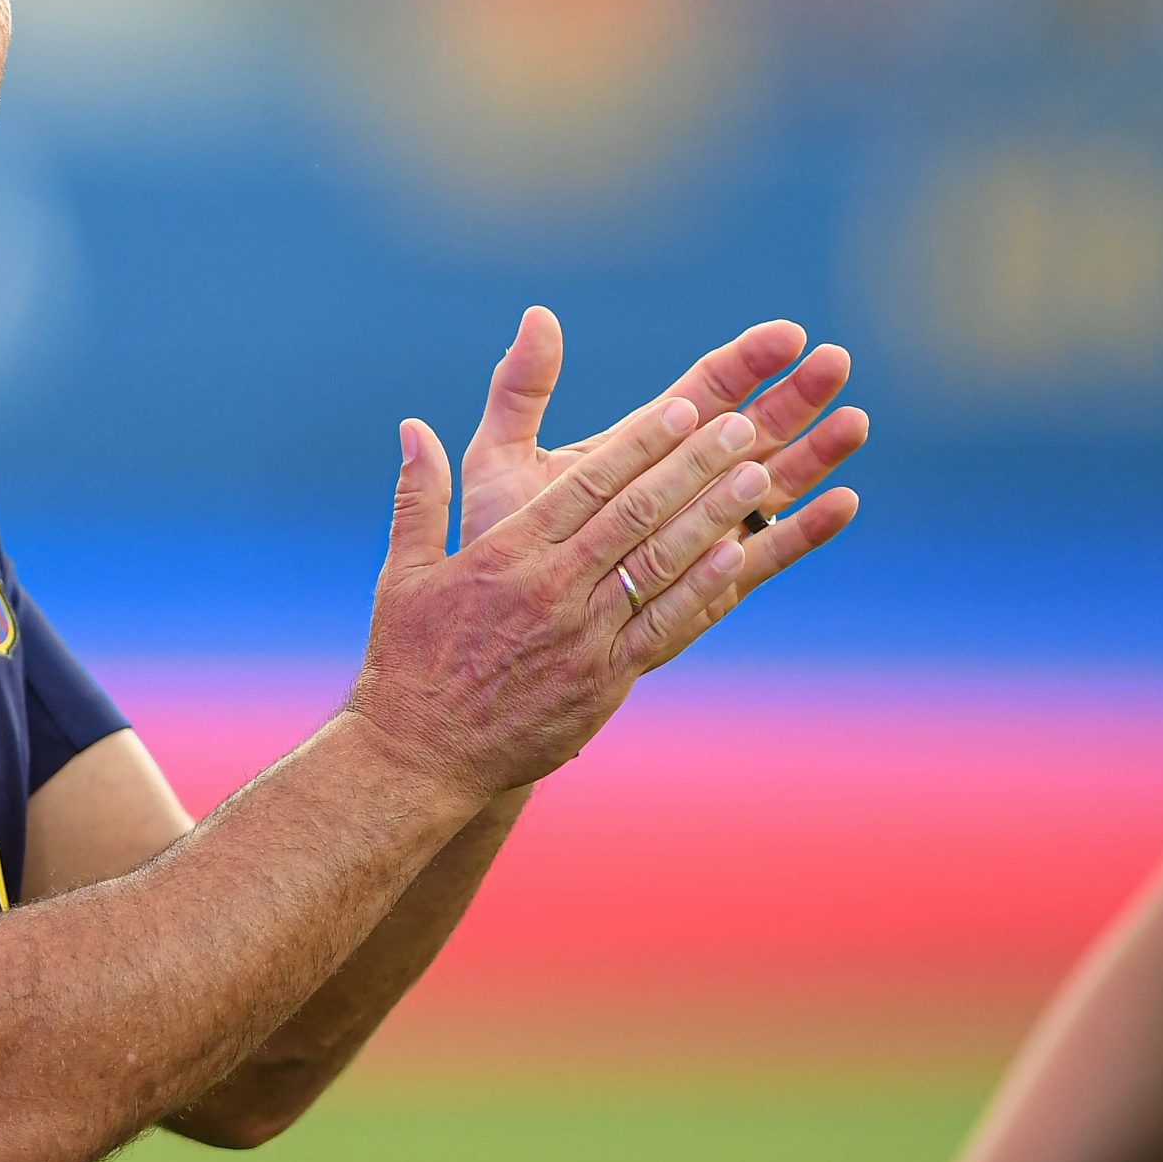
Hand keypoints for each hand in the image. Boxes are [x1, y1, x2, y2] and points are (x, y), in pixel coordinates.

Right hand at [349, 395, 775, 804]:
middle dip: (692, 464)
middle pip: (635, 514)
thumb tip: (412, 427)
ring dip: (712, 516)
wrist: (422, 754)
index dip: (639, 443)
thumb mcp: (405, 571)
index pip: (586, 484)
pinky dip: (702, 589)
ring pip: (660, 564)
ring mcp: (584, 637)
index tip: (681, 407)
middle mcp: (552, 589)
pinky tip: (737, 555)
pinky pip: (664, 627)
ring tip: (757, 476)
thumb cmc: (408, 659)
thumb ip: (418, 495)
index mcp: (507, 554)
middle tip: (741, 423)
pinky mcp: (604, 680)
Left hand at [458, 307, 864, 640]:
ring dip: (817, 454)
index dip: (748, 361)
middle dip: (796, 395)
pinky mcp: (713, 584)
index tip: (787, 334)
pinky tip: (846, 503)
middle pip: (754, 428)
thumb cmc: (499, 540)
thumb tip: (537, 314)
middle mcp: (682, 484)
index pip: (706, 389)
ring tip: (857, 421)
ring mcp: (705, 531)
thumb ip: (521, 391)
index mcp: (642, 445)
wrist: (503, 628)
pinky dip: (807, 531)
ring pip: (774, 484)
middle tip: (837, 361)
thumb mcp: (503, 458)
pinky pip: (768, 554)